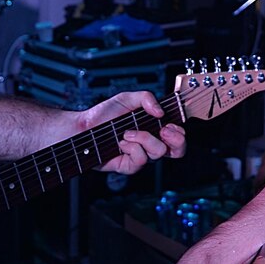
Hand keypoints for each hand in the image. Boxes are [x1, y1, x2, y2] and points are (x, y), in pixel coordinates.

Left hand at [71, 90, 185, 175]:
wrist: (85, 127)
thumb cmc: (105, 114)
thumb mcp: (127, 98)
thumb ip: (146, 97)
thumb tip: (161, 112)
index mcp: (154, 128)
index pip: (178, 136)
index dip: (180, 133)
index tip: (170, 124)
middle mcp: (150, 143)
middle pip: (178, 151)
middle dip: (175, 139)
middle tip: (162, 129)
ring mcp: (141, 155)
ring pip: (158, 152)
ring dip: (143, 138)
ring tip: (127, 132)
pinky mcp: (130, 166)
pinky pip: (140, 160)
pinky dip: (131, 147)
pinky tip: (121, 142)